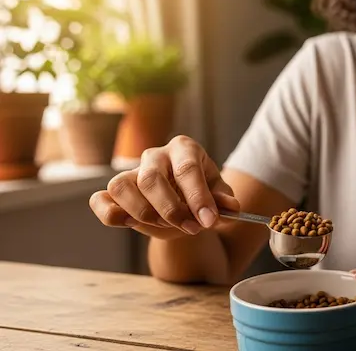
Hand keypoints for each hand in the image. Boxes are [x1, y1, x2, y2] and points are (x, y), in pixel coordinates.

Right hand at [88, 135, 239, 239]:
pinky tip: (129, 224)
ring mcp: (132, 171)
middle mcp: (155, 155)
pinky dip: (110, 214)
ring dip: (143, 213)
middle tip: (192, 229)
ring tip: (167, 228)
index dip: (198, 198)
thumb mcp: (220, 194)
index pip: (187, 169)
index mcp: (184, 149)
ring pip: (122, 186)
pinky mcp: (115, 191)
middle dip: (171, 210)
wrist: (186, 198)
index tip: (209, 221)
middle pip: (151, 178)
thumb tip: (231, 209)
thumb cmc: (203, 191)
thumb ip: (225, 201)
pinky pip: (101, 200)